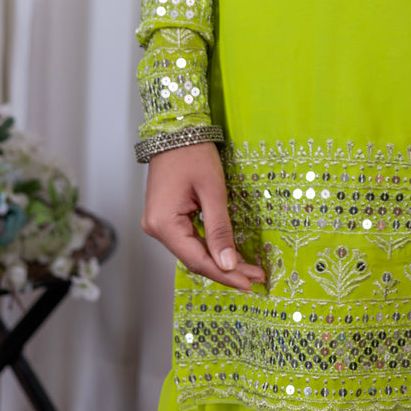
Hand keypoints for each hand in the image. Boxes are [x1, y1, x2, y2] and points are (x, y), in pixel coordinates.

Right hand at [142, 142, 264, 292]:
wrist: (176, 129)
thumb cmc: (192, 152)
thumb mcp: (212, 190)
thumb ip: (220, 229)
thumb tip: (228, 264)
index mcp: (164, 224)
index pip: (198, 260)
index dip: (225, 274)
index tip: (250, 282)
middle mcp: (156, 228)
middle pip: (194, 259)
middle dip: (226, 269)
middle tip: (254, 277)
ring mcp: (159, 223)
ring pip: (192, 251)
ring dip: (218, 260)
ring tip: (246, 268)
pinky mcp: (166, 217)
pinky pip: (189, 239)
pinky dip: (209, 247)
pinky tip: (227, 253)